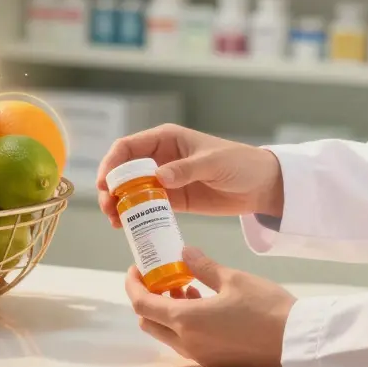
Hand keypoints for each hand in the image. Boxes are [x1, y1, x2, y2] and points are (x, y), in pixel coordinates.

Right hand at [97, 124, 283, 228]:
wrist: (262, 185)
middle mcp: (160, 157)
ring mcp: (165, 179)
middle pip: (124, 171)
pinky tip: (129, 227)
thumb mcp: (213, 163)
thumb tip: (158, 177)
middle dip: (112, 189)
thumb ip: (185, 169)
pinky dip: (136, 215)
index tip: (105, 184)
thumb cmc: (239, 163)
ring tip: (115, 222)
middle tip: (109, 208)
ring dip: (120, 204)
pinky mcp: (174, 199)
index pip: (128, 147)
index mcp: (166, 139)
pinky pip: (148, 206)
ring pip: (132, 190)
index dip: (112, 164)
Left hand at [125, 247, 295, 366]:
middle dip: (148, 299)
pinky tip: (204, 306)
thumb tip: (183, 252)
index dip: (133, 285)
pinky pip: (186, 343)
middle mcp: (187, 343)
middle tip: (161, 278)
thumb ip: (202, 266)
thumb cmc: (266, 307)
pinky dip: (184, 324)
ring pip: (167, 335)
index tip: (137, 269)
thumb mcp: (232, 278)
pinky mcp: (214, 362)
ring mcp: (200, 356)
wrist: (296, 340)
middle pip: (149, 323)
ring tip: (187, 288)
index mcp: (186, 321)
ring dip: (168, 312)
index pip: (142, 305)